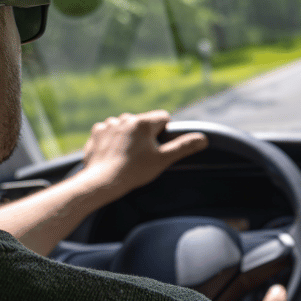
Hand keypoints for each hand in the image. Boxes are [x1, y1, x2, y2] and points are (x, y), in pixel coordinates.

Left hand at [79, 110, 207, 200]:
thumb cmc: (134, 171)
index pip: (163, 118)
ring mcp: (108, 125)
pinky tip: (112, 154)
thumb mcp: (163, 160)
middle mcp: (125, 118)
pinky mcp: (96, 133)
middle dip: (145, 135)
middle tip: (142, 155)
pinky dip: (111, 140)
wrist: (102, 182)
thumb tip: (203, 138)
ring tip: (126, 156)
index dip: (164, 133)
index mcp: (143, 122)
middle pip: (143, 122)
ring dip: (128, 136)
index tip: (158, 147)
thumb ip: (183, 147)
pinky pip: (108, 131)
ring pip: (125, 126)